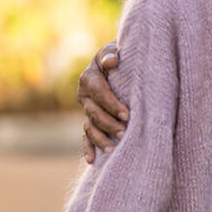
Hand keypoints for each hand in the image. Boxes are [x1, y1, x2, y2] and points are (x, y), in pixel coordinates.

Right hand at [79, 41, 127, 163]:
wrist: (114, 61)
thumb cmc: (117, 55)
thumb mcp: (112, 50)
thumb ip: (110, 54)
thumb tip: (113, 60)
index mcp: (88, 79)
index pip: (99, 93)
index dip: (112, 104)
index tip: (127, 114)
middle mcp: (84, 96)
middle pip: (94, 113)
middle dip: (109, 124)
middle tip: (125, 133)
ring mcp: (86, 109)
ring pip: (90, 127)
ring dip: (100, 139)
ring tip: (112, 149)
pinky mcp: (90, 119)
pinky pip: (87, 136)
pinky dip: (88, 148)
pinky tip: (92, 161)